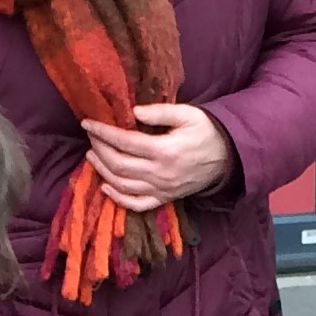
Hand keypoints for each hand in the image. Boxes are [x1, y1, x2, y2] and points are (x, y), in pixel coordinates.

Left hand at [81, 103, 235, 211]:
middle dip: (99, 149)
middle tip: (91, 137)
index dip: (103, 133)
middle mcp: (160, 174)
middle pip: (118, 165)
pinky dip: (118, 198)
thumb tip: (133, 111)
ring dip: (102, 171)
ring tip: (91, 155)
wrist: (228, 158)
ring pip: (123, 185)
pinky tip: (106, 186)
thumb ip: (161, 112)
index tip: (88, 123)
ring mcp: (161, 189)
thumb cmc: (206, 131)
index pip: (125, 142)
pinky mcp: (164, 199)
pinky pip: (137, 205)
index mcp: (165, 150)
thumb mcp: (188, 114)